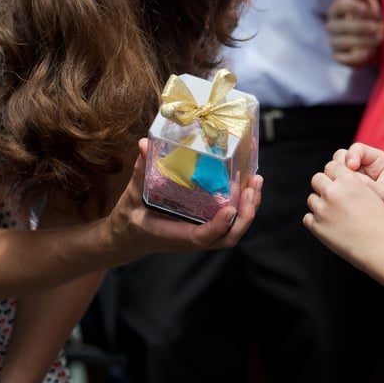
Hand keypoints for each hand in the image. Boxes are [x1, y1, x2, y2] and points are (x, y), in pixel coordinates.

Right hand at [104, 139, 262, 260]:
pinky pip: (230, 224)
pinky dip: (243, 207)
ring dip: (249, 209)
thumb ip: (140, 171)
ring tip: (256, 182)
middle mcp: (191, 239)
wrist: (127, 239)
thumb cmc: (129, 218)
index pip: (200, 237)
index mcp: (172, 234)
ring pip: (232, 232)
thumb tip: (142, 143)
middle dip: (245, 216)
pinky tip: (248, 185)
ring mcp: (200, 235)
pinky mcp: (204, 227)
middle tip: (251, 187)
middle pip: (227, 238)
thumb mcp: (132, 195)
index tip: (230, 207)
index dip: (218, 225)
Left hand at [303, 158, 383, 269]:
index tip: (337, 182)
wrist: (379, 247)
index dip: (334, 174)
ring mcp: (322, 209)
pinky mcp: (316, 226)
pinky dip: (316, 221)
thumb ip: (352, 183)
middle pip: (317, 179)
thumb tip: (338, 179)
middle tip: (333, 198)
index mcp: (348, 180)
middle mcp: (332, 191)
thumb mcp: (370, 193)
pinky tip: (330, 226)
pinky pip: (308, 218)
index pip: (331, 166)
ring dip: (320, 204)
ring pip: (312, 199)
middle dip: (323, 186)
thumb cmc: (380, 222)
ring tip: (334, 215)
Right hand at [326, 0, 383, 66]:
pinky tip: (368, 53)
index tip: (366, 9)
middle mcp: (331, 26)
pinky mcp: (338, 57)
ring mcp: (333, 43)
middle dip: (360, 27)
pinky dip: (356, 56)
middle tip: (377, 28)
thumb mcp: (365, 5)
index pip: (338, 6)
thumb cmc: (367, 19)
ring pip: (343, 42)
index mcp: (336, 11)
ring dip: (362, 41)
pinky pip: (344, 58)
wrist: (372, 42)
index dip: (351, 7)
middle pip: (341, 26)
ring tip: (378, 39)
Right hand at [338, 143, 383, 236]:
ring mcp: (354, 176)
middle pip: (342, 156)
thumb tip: (349, 177)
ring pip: (335, 169)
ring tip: (343, 191)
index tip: (351, 167)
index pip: (357, 149)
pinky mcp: (347, 187)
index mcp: (377, 160)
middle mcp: (364, 165)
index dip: (351, 156)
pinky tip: (339, 197)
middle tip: (344, 180)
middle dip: (340, 167)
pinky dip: (335, 188)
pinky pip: (335, 183)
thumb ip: (367, 184)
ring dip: (336, 178)